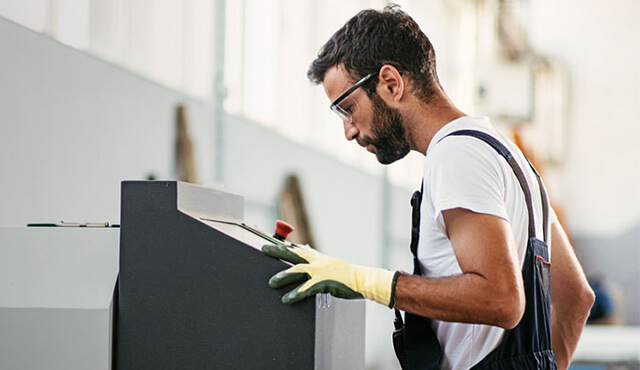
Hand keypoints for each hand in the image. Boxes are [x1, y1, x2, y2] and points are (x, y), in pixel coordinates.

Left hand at [262, 244, 397, 306]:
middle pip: (293, 253)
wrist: (362, 280)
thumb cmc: (346, 275)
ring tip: (271, 282)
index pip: (297, 248)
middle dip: (278, 251)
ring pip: (297, 270)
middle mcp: (317, 261)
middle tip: (264, 250)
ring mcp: (320, 271)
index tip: (270, 243)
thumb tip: (306, 250)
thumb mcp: (330, 263)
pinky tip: (286, 299)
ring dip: (284, 276)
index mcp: (318, 257)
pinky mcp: (323, 283)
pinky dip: (295, 294)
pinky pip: (306, 289)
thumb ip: (316, 259)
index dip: (283, 245)